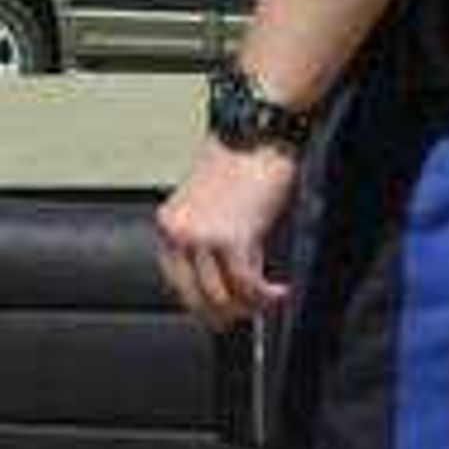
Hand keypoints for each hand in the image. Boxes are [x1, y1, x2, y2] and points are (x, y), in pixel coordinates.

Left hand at [153, 138, 298, 330]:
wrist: (257, 131)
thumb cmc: (240, 160)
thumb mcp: (210, 203)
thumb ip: (207, 238)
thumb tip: (226, 281)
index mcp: (169, 224)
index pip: (176, 282)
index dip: (201, 303)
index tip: (220, 311)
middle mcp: (178, 234)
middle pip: (195, 297)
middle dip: (223, 314)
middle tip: (246, 317)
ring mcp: (203, 238)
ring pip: (222, 297)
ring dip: (248, 306)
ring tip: (267, 301)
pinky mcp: (233, 238)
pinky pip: (248, 284)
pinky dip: (265, 296)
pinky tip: (279, 293)